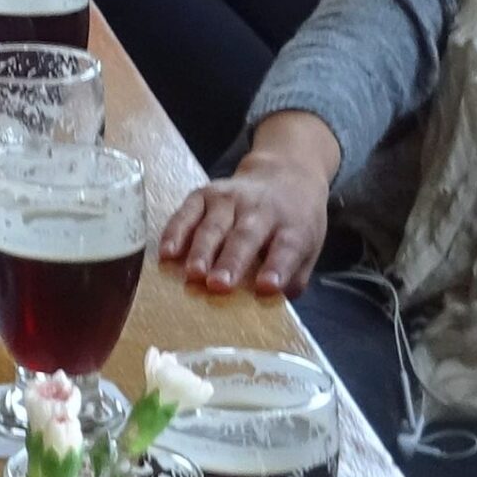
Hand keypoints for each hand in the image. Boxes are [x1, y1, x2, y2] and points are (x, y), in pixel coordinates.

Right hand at [160, 116, 337, 294]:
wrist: (284, 174)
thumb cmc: (293, 223)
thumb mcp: (309, 246)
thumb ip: (293, 277)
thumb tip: (271, 302)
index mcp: (292, 227)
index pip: (287, 247)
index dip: (277, 267)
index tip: (267, 286)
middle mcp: (262, 210)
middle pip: (246, 236)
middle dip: (231, 261)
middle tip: (218, 285)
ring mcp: (231, 199)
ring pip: (214, 225)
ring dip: (202, 250)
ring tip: (193, 273)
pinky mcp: (205, 193)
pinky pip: (187, 213)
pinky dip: (175, 232)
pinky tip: (167, 253)